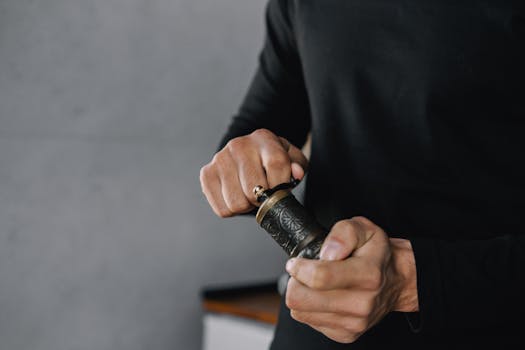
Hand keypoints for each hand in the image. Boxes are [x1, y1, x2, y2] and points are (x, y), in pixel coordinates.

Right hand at [200, 129, 307, 216]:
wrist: (246, 157)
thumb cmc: (272, 161)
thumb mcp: (291, 159)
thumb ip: (298, 165)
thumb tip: (296, 173)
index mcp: (263, 138)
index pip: (277, 164)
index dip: (281, 184)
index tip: (281, 189)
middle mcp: (239, 145)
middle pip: (254, 189)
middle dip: (263, 200)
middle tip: (264, 195)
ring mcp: (220, 159)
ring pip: (237, 203)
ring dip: (246, 206)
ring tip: (249, 195)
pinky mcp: (206, 173)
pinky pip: (222, 208)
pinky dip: (232, 210)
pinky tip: (236, 196)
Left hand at [285, 216, 417, 342]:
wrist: (396, 280)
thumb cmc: (375, 253)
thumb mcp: (363, 228)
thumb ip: (343, 233)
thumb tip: (328, 253)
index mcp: (367, 275)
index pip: (319, 277)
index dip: (298, 268)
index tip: (296, 262)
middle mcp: (362, 303)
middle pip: (301, 299)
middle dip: (296, 282)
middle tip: (304, 273)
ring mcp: (354, 322)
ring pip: (300, 312)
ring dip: (302, 295)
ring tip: (317, 284)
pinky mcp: (346, 335)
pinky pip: (308, 321)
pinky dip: (311, 308)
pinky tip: (325, 297)